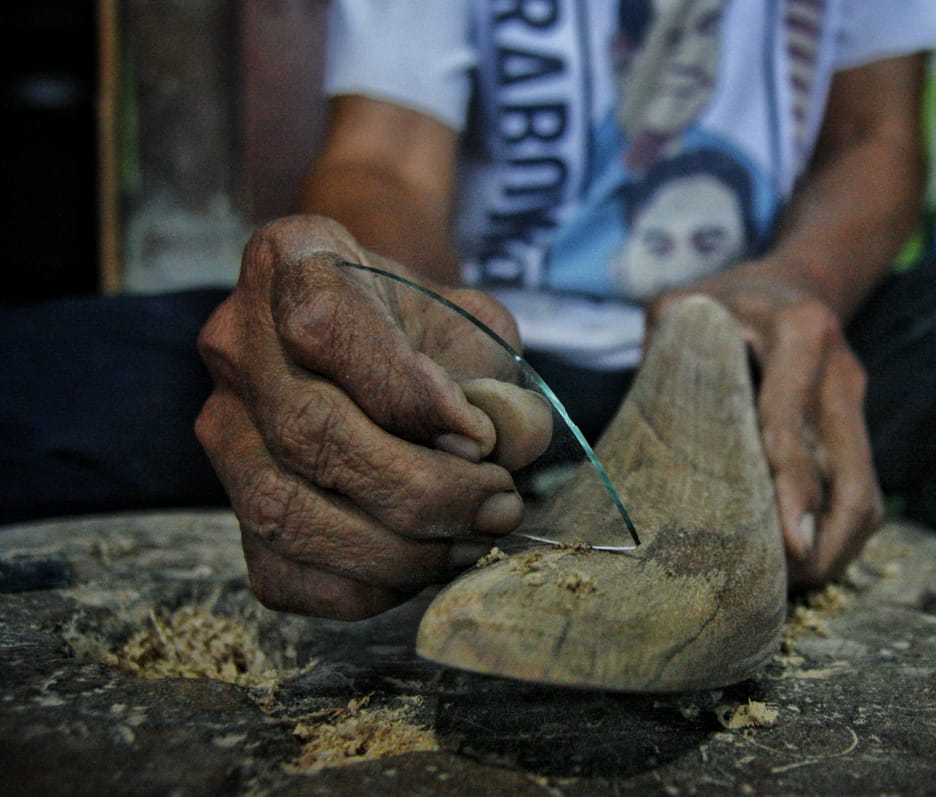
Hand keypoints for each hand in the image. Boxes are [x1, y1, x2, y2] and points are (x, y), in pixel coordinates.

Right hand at [196, 215, 551, 618]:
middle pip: (307, 431)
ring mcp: (224, 428)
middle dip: (420, 487)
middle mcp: (236, 342)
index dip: (406, 393)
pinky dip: (365, 587)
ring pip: (285, 511)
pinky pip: (282, 572)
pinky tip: (422, 563)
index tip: (479, 435)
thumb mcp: (477, 328)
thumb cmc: (429, 333)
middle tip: (497, 502)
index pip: (322, 326)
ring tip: (470, 536)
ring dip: (397, 547)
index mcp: (292, 261)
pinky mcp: (231, 506)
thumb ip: (499, 382)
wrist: (382, 346)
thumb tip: (503, 447)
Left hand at [647, 262, 882, 587]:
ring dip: (838, 547)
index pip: (790, 424)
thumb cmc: (725, 301)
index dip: (790, 489)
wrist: (794, 283)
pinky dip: (839, 533)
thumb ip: (665, 347)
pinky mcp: (857, 427)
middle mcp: (840, 369)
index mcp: (799, 334)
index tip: (787, 544)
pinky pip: (862, 491)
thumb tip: (646, 423)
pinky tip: (806, 561)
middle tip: (787, 585)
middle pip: (848, 474)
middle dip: (825, 540)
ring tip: (795, 586)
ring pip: (865, 492)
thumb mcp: (685, 304)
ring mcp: (855, 401)